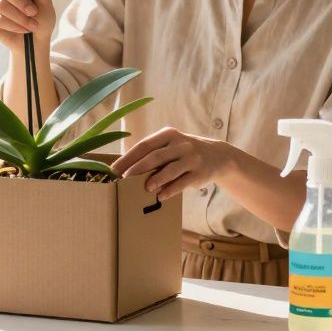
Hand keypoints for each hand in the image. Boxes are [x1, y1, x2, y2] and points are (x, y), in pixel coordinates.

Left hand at [110, 127, 234, 199]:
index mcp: (168, 135)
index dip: (128, 158)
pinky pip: (183, 182)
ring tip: (145, 188)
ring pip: (171, 169)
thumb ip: (153, 155)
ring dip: (156, 179)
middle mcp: (181, 144)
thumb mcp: (170, 147)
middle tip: (124, 180)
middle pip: (155, 156)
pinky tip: (161, 196)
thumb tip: (127, 171)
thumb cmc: (183, 153)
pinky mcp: (200, 173)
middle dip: (138, 168)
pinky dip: (171, 189)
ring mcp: (192, 158)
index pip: (144, 145)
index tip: (114, 170)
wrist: (217, 156)